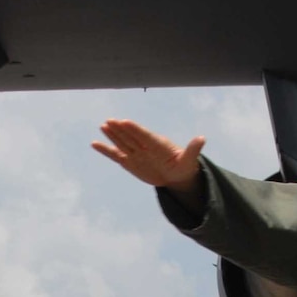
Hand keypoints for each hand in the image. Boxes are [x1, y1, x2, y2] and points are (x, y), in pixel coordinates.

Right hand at [92, 120, 206, 194]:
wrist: (176, 175)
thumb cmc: (184, 166)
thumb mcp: (190, 160)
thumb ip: (193, 149)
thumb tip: (202, 138)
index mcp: (157, 144)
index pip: (144, 135)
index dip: (135, 129)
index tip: (125, 122)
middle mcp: (144, 146)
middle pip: (131, 137)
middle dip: (121, 130)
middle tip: (110, 121)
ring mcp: (135, 153)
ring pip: (122, 143)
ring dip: (112, 135)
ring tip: (103, 125)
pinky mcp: (129, 161)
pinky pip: (115, 155)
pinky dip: (106, 150)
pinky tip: (94, 144)